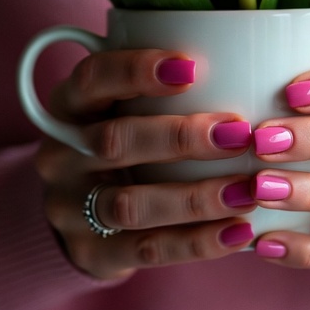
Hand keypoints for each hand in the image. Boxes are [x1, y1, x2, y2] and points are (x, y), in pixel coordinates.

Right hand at [34, 48, 256, 279]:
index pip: (93, 79)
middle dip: (180, 137)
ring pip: (132, 204)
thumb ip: (164, 84)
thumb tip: (247, 57)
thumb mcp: (122, 103)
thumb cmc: (122, 136)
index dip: (136, 70)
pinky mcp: (90, 252)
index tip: (192, 66)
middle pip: (115, 141)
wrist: (76, 214)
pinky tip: (239, 231)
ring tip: (248, 190)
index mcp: (69, 105)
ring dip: (195, 198)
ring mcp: (70, 207)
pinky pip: (146, 250)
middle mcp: (61, 154)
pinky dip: (196, 242)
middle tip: (238, 133)